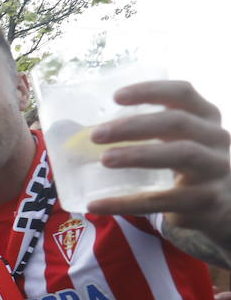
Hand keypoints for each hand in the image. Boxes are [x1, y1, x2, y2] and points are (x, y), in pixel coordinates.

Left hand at [87, 81, 230, 246]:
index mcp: (206, 118)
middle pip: (177, 123)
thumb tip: (82, 134)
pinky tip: (96, 204)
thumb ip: (150, 132)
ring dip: (138, 155)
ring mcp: (215, 169)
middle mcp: (216, 139)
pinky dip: (126, 203)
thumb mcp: (180, 142)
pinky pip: (162, 201)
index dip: (151, 90)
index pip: (183, 93)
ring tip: (104, 159)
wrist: (226, 208)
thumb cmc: (190, 167)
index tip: (116, 96)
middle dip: (134, 125)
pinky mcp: (206, 201)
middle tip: (96, 134)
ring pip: (180, 154)